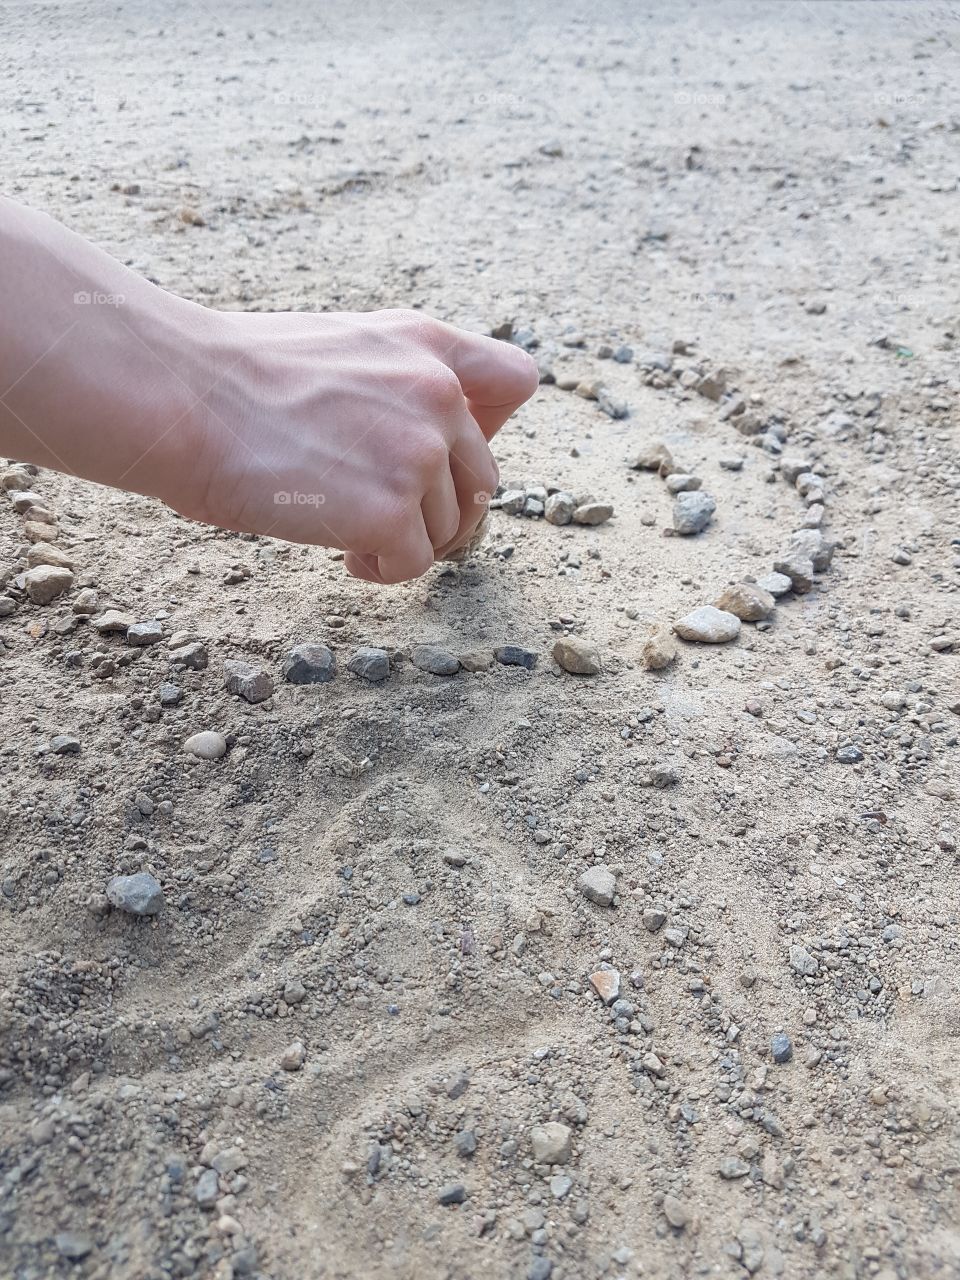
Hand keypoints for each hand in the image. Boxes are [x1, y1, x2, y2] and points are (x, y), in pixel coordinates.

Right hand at [179, 308, 537, 582]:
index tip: (443, 450)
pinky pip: (413, 565)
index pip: (516, 381)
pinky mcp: (390, 512)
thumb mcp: (344, 345)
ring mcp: (418, 455)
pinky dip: (382, 570)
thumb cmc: (239, 379)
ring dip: (404, 542)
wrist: (182, 397)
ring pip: (448, 529)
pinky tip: (343, 554)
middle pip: (482, 480)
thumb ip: (402, 379)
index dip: (492, 425)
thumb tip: (437, 443)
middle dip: (437, 508)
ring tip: (345, 530)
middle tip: (380, 516)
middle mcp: (438, 395)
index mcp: (427, 347)